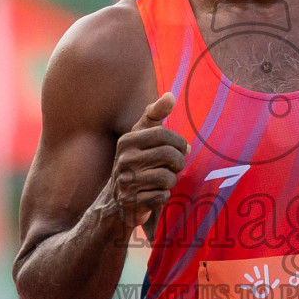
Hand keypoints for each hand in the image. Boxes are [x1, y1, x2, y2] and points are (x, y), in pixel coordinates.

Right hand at [107, 92, 187, 226]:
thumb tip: (170, 96)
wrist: (116, 201)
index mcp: (127, 141)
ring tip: (162, 181)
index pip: (163, 134)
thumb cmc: (136, 162)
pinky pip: (162, 197)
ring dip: (170, 181)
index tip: (182, 148)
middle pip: (169, 155)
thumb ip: (155, 114)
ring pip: (168, 178)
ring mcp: (126, 182)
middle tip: (175, 167)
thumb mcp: (142, 136)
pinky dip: (163, 197)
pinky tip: (153, 194)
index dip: (179, 142)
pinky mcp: (131, 202)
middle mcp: (123, 159)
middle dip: (178, 163)